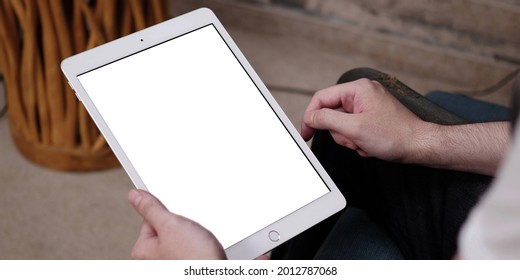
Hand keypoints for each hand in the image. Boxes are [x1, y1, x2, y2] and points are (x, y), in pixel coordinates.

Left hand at [128, 189, 225, 259]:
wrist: (213, 272)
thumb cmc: (194, 258)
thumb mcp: (169, 225)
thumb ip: (151, 209)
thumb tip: (135, 196)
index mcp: (142, 251)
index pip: (150, 218)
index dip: (166, 214)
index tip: (174, 217)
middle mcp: (152, 260)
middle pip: (164, 227)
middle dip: (179, 225)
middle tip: (189, 232)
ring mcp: (168, 262)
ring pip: (178, 235)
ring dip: (189, 234)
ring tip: (197, 241)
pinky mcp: (183, 262)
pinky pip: (187, 245)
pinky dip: (195, 243)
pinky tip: (201, 247)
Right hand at [301, 78, 425, 162]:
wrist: (420, 147)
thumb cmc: (395, 136)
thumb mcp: (355, 129)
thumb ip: (327, 120)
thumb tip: (310, 117)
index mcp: (358, 89)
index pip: (322, 98)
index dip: (310, 116)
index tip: (305, 133)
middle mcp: (362, 93)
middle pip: (332, 114)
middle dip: (341, 133)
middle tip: (354, 140)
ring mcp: (367, 106)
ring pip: (342, 125)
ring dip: (351, 139)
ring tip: (366, 143)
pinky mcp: (371, 117)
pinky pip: (353, 130)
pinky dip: (359, 141)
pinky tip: (371, 144)